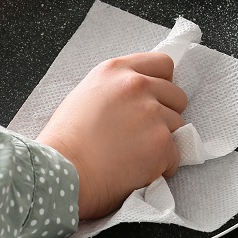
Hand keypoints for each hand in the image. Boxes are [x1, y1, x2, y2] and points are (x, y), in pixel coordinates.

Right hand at [37, 52, 187, 219]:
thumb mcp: (85, 96)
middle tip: (142, 134)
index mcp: (115, 71)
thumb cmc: (64, 142)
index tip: (154, 100)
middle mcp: (136, 86)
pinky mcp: (161, 143)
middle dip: (165, 115)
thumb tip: (141, 98)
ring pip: (178, 127)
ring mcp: (152, 114)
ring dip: (163, 142)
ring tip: (134, 155)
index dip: (162, 83)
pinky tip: (137, 171)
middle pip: (176, 96)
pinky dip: (162, 167)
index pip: (162, 64)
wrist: (60, 172)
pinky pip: (176, 156)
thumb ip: (116, 89)